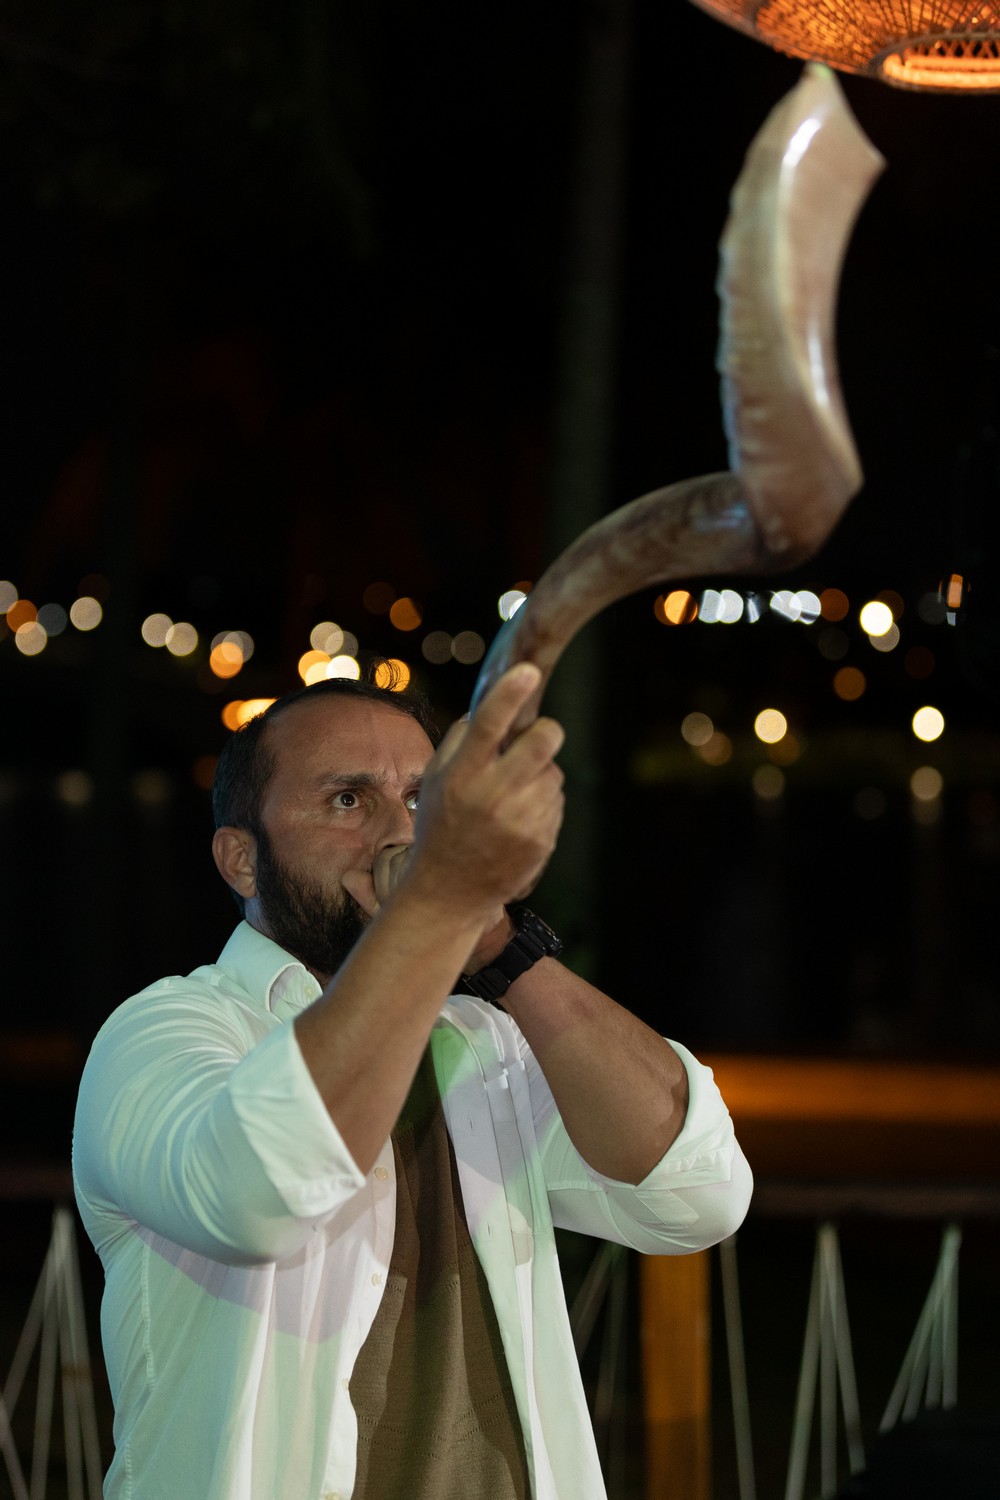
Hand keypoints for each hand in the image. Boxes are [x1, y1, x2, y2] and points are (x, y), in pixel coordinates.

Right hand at [384, 663, 564, 924]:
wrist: (450, 892)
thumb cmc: (440, 826)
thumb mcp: (433, 779)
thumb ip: (461, 739)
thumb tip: (491, 704)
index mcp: (462, 775)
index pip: (488, 725)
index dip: (509, 694)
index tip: (527, 670)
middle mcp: (493, 795)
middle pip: (543, 741)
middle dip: (546, 731)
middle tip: (536, 736)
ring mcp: (522, 820)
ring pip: (553, 771)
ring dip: (539, 775)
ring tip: (509, 799)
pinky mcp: (542, 840)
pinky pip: (556, 801)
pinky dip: (542, 803)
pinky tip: (517, 822)